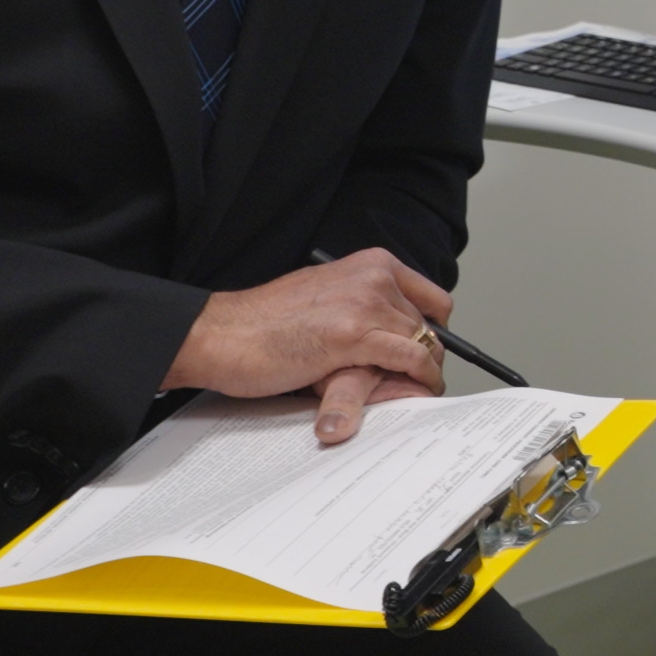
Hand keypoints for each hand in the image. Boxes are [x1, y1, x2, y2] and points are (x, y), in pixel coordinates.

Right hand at [165, 248, 451, 443]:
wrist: (221, 334)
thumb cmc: (263, 323)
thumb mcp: (326, 298)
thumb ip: (362, 305)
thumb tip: (392, 331)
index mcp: (370, 263)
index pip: (431, 298)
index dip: (433, 330)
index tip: (429, 351)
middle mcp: (373, 276)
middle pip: (428, 325)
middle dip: (426, 355)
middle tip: (417, 381)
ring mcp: (365, 304)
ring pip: (424, 343)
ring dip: (423, 372)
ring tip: (414, 392)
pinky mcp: (355, 336)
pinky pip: (412, 358)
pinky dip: (423, 377)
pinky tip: (419, 390)